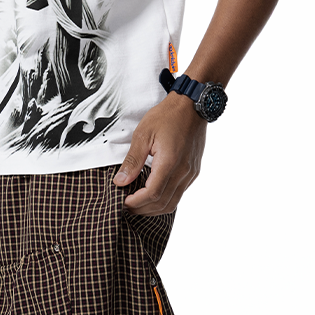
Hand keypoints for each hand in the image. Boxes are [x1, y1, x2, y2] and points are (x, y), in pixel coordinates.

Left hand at [114, 92, 205, 214]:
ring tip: (138, 203)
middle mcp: (183, 172)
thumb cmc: (167, 116)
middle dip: (142, 209)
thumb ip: (132, 161)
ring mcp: (190, 173)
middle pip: (162, 203)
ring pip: (172, 203)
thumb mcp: (143, 134)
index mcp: (169, 162)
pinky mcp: (193, 172)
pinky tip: (152, 193)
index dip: (136, 202)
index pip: (152, 194)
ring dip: (154, 208)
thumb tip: (120, 181)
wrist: (192, 106)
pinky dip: (164, 199)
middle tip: (126, 205)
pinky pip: (179, 194)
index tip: (122, 201)